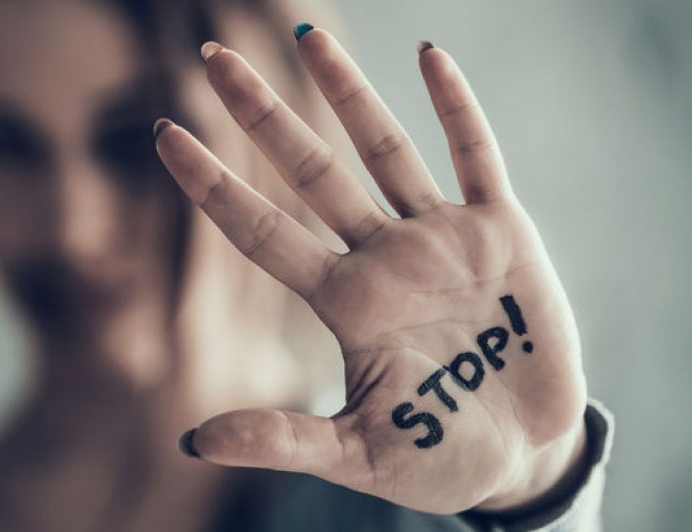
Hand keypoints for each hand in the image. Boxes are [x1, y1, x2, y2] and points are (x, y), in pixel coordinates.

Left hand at [155, 29, 588, 514]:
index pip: (260, 230)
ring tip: (307, 38)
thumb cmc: (440, 460)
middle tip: (213, 56)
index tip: (164, 134)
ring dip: (347, 93)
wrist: (527, 457)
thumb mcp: (360, 455)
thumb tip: (192, 441)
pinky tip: (430, 57)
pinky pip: (475, 157)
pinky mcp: (501, 234)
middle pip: (309, 171)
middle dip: (262, 115)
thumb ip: (283, 440)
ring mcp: (439, 239)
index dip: (212, 184)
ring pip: (383, 149)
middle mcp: (382, 258)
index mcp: (344, 304)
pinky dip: (456, 108)